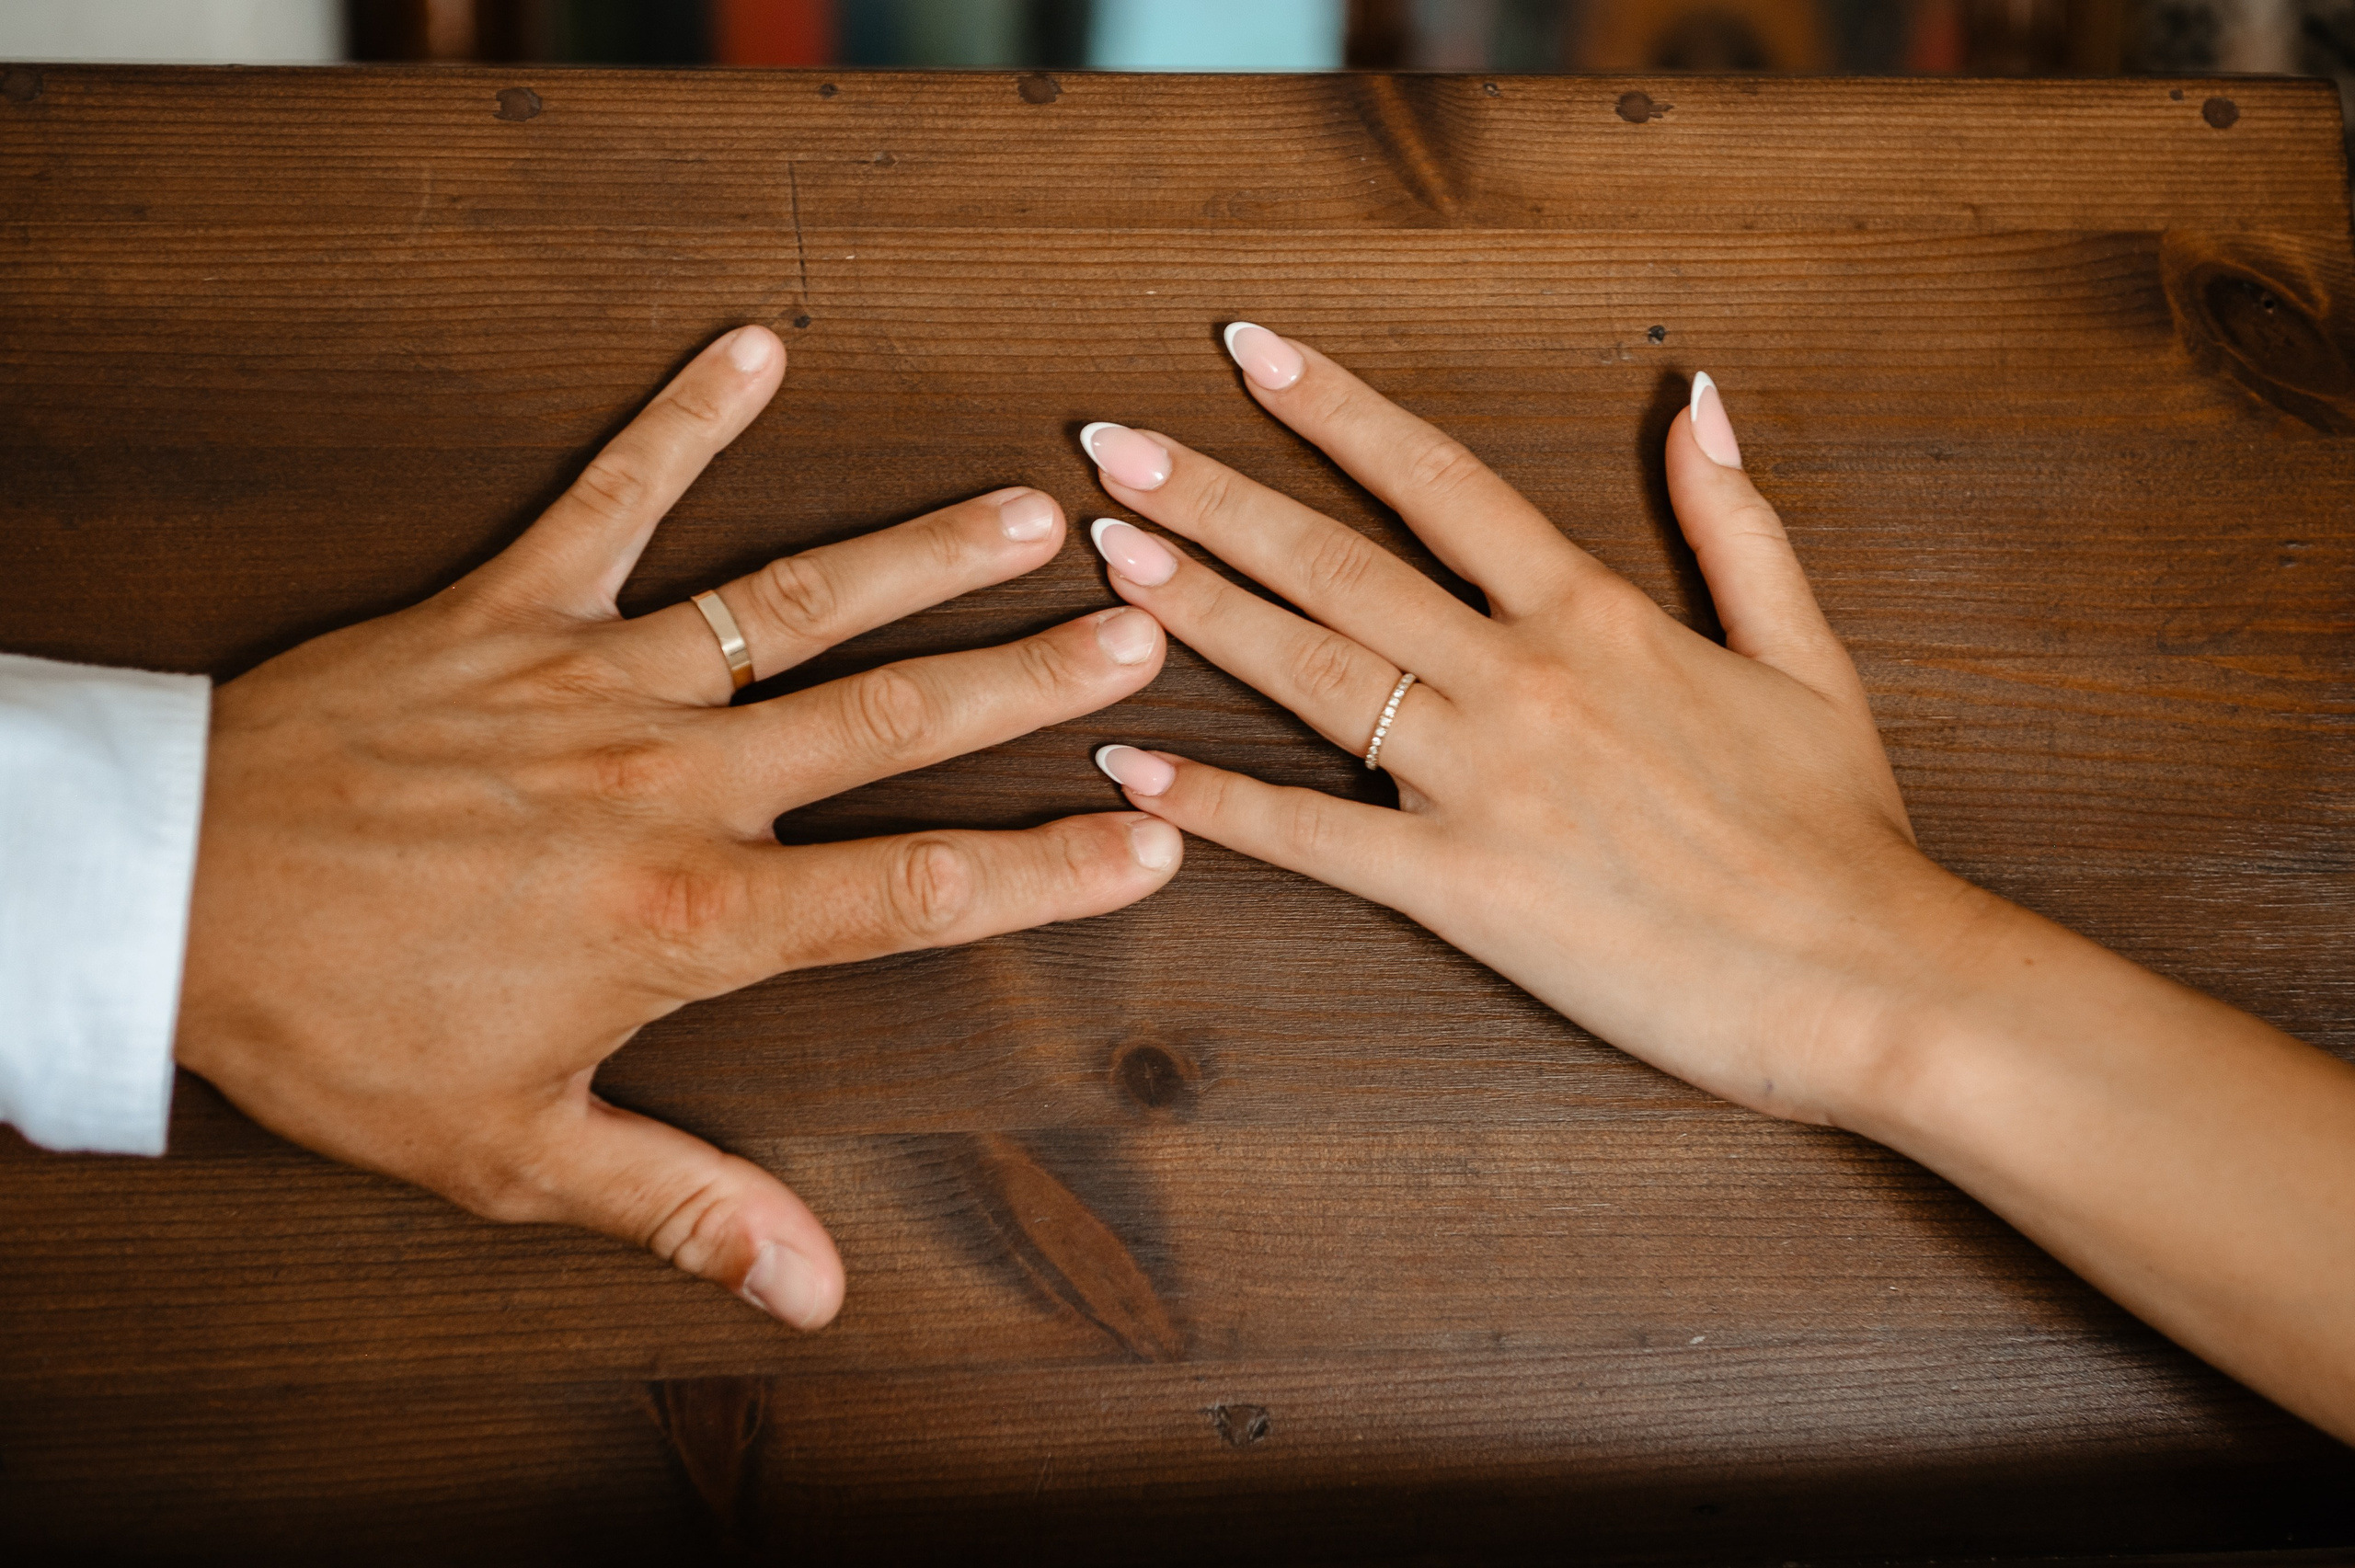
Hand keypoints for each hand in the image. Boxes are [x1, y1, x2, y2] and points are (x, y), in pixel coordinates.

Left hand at [176, 325, 1179, 1328]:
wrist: (170, 902)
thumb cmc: (338, 1029)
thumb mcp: (509, 1154)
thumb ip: (681, 1205)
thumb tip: (813, 1289)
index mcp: (689, 917)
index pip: (915, 892)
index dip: (1049, 871)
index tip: (1154, 838)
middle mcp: (672, 783)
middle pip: (891, 719)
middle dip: (1030, 677)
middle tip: (1139, 630)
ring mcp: (596, 681)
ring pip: (796, 604)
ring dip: (923, 555)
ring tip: (1031, 511)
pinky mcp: (509, 610)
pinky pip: (615, 499)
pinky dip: (685, 421)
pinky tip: (754, 351)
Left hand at [1076, 332, 1968, 1126]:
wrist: (1876, 979)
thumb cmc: (1842, 828)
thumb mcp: (1803, 650)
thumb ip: (1735, 521)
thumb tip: (1698, 398)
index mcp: (1596, 612)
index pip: (1437, 480)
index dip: (1335, 409)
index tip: (1251, 354)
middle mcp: (1523, 677)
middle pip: (1337, 562)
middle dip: (1213, 497)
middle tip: (1110, 446)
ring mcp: (1486, 781)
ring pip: (1312, 674)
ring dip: (1198, 612)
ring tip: (1105, 559)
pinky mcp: (1465, 889)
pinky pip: (1315, 838)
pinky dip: (1218, 801)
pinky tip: (1132, 764)